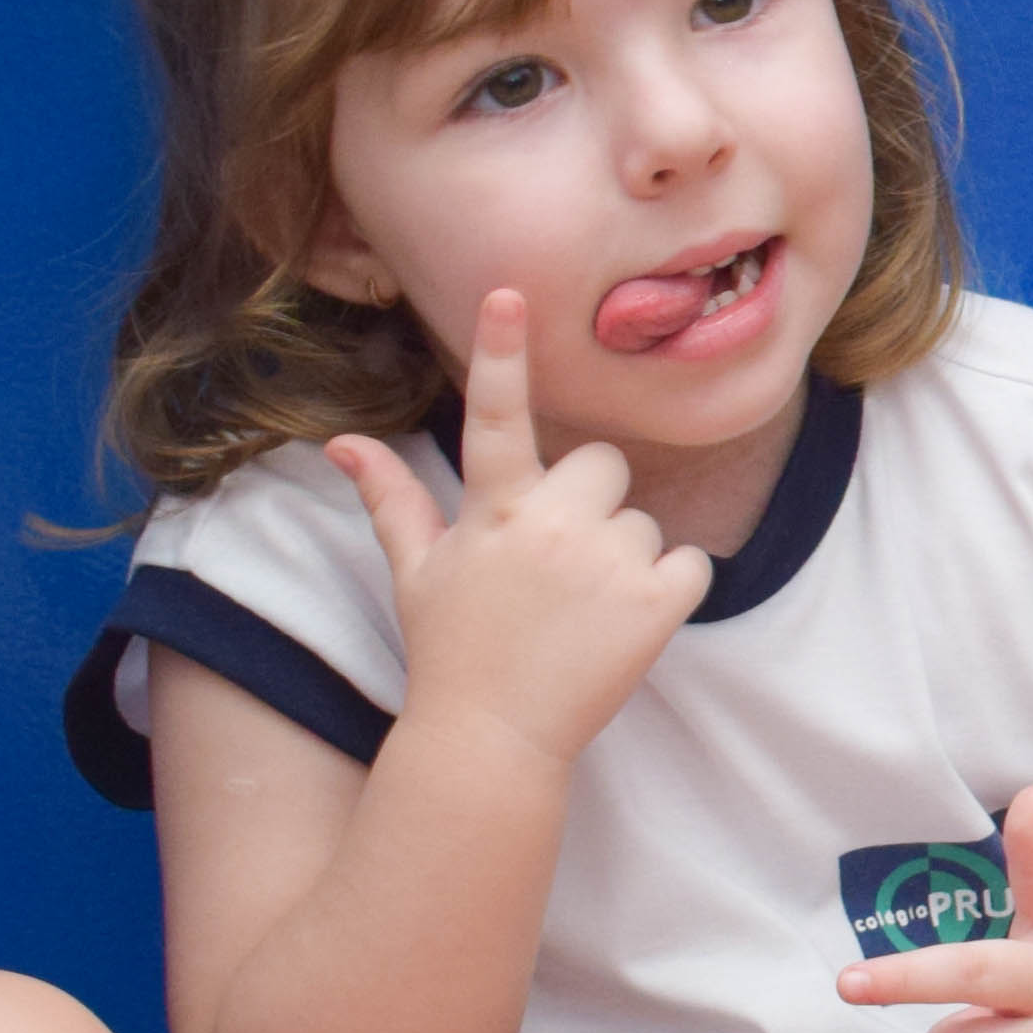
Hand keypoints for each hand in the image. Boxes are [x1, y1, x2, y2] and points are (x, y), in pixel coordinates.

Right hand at [331, 290, 710, 771]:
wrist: (494, 739)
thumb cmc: (452, 650)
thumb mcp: (416, 571)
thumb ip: (391, 498)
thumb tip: (342, 442)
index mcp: (493, 509)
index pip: (495, 414)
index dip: (501, 352)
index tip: (511, 293)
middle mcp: (552, 524)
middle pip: (603, 465)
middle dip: (590, 503)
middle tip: (558, 564)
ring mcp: (610, 562)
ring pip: (644, 520)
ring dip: (624, 556)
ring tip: (581, 610)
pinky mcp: (660, 603)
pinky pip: (690, 562)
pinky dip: (670, 590)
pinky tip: (623, 624)